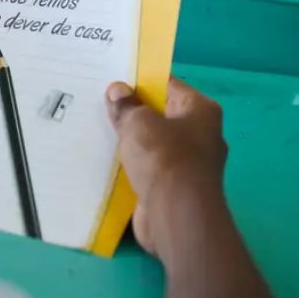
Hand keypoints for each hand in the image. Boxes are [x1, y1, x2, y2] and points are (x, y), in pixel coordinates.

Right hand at [106, 77, 227, 261]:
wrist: (177, 216)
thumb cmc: (164, 158)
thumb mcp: (139, 123)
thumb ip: (127, 105)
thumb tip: (118, 90)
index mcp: (201, 110)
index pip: (168, 85)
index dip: (141, 81)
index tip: (113, 81)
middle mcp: (201, 135)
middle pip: (161, 115)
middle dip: (133, 112)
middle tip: (99, 105)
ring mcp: (189, 164)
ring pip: (154, 144)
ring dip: (131, 142)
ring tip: (98, 132)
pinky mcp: (175, 188)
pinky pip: (150, 168)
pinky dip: (133, 166)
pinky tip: (107, 162)